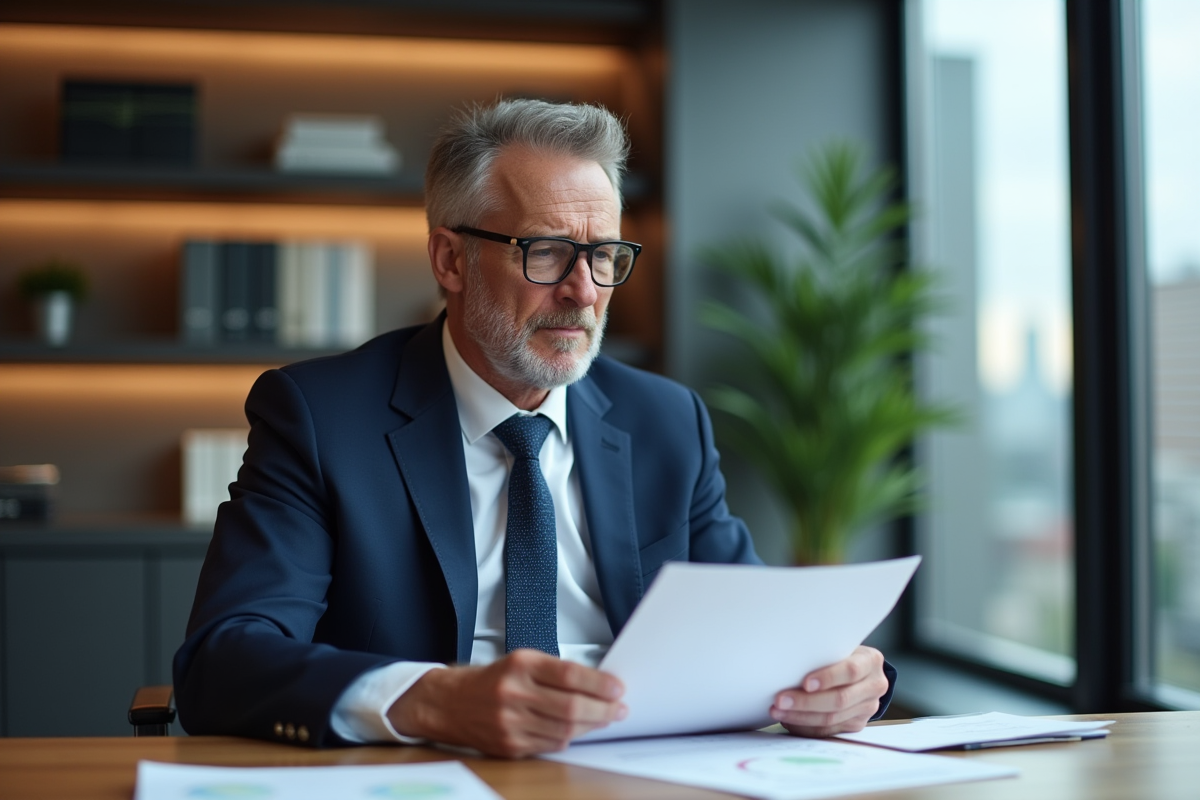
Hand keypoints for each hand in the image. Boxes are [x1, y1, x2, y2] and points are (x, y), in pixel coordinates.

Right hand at [386, 649, 625, 757]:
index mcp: (520, 666)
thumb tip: (598, 684)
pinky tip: (579, 730)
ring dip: (591, 726)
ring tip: (605, 718)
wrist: (450, 704)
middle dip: (603, 709)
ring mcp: (510, 723)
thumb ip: (557, 671)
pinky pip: (551, 745)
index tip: (617, 688)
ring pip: (564, 730)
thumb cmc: (491, 680)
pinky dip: (570, 738)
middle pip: (571, 707)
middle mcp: (514, 694)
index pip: (569, 675)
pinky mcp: (510, 746)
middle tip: (619, 708)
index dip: (599, 684)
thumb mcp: (522, 661)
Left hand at [770, 645, 887, 737]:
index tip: (805, 683)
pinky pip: (829, 729)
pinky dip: (806, 726)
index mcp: (870, 661)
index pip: (851, 670)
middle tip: (781, 700)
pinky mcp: (857, 723)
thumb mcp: (839, 646)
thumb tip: (788, 663)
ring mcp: (867, 707)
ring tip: (778, 711)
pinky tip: (789, 720)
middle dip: (806, 702)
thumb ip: (824, 653)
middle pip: (840, 699)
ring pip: (832, 718)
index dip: (828, 677)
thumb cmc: (841, 653)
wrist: (861, 670)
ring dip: (801, 716)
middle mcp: (874, 686)